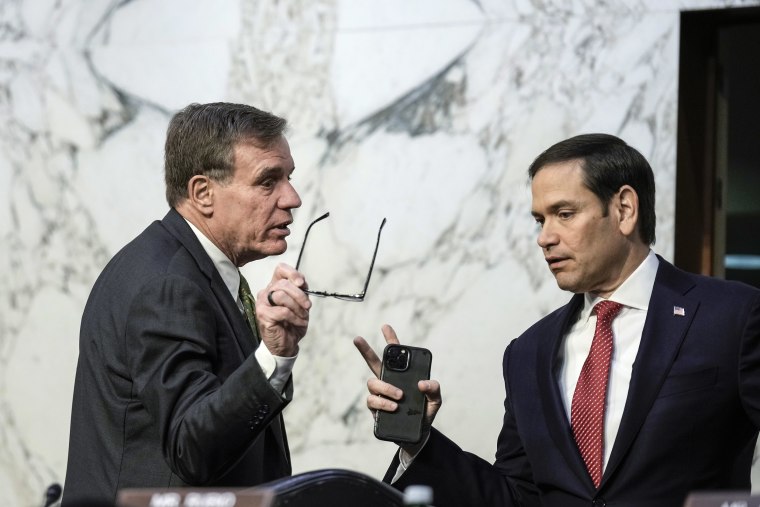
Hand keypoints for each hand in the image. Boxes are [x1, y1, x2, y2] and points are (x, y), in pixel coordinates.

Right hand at [255, 263, 310, 356]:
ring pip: (281, 296)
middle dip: (300, 295)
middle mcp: (267, 292)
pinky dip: (294, 318)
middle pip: (283, 284)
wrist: (287, 343)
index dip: (292, 273)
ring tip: (302, 317)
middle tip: (307, 306)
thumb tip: (301, 282)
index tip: (302, 284)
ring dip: (297, 307)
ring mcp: (262, 303)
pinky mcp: (262, 314)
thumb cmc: (293, 323)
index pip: (280, 269)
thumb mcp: (301, 303)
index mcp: (276, 286)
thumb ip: (301, 290)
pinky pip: (282, 311)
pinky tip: (297, 322)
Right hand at [353, 324, 441, 450]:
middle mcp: (387, 382)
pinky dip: (383, 403)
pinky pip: (372, 401)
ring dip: (386, 388)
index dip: (391, 339)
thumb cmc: (424, 414)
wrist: (417, 436)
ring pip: (373, 383)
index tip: (385, 326)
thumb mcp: (435, 400)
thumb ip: (434, 389)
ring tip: (399, 397)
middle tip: (357, 338)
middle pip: (372, 363)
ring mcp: (379, 395)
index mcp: (402, 376)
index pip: (395, 355)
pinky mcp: (375, 409)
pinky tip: (393, 407)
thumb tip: (422, 383)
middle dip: (364, 349)